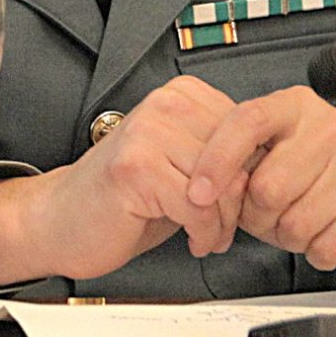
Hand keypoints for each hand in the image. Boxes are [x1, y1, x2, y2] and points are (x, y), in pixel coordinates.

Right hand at [0, 75, 241, 285]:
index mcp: (180, 96)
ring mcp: (146, 134)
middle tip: (224, 227)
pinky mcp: (136, 169)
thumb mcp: (182, 165)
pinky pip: (198, 207)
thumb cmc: (122, 199)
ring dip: (223, 223)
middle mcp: (164, 106)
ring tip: (208, 235)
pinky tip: (192, 240)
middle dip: (240, 205)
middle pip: (241, 159)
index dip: (253, 176)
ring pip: (223, 184)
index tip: (238, 203)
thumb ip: (220, 156)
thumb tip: (276, 171)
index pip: (250, 134)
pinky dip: (203, 233)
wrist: (59, 221)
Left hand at [183, 86, 335, 277]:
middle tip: (267, 215)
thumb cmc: (306, 181)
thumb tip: (200, 190)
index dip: (216, 160)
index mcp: (295, 107)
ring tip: (298, 222)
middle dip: (257, 216)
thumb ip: (235, 163)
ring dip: (288, 237)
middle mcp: (333, 125)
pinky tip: (322, 235)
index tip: (197, 194)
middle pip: (268, 187)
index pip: (248, 121)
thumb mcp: (265, 159)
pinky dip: (316, 253)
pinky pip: (327, 244)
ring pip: (297, 222)